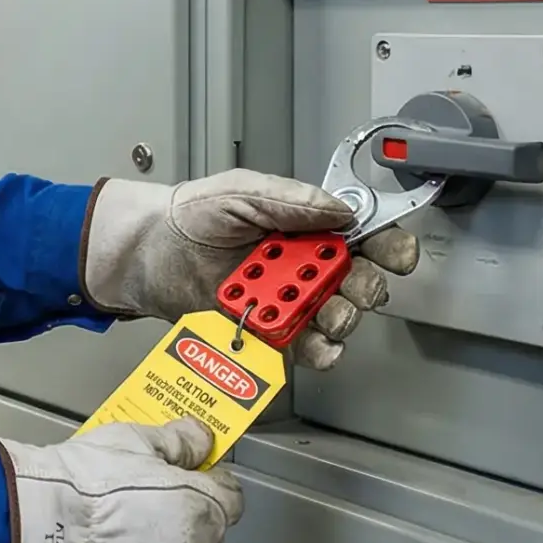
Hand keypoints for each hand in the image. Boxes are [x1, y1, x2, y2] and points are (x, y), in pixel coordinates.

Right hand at [0, 419, 243, 542]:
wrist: (38, 530)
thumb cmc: (82, 486)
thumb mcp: (131, 440)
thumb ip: (176, 439)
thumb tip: (199, 438)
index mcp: (202, 509)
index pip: (229, 497)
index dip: (207, 481)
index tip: (189, 474)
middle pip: (202, 535)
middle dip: (179, 518)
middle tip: (139, 500)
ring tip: (115, 534)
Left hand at [79, 169, 419, 369]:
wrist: (149, 251)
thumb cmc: (192, 215)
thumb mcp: (242, 192)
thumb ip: (292, 200)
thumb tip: (342, 209)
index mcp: (308, 227)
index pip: (365, 236)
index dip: (388, 246)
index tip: (393, 253)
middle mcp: (307, 265)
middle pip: (362, 281)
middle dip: (367, 286)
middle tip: (353, 285)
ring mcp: (291, 300)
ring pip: (339, 318)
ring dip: (344, 319)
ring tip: (331, 315)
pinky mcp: (271, 331)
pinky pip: (306, 347)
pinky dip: (319, 351)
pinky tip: (320, 346)